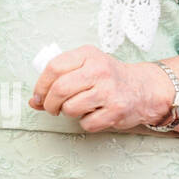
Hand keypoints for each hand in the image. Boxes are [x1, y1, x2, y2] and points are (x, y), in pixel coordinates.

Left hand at [29, 45, 172, 132]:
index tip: (38, 96)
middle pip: (60, 89)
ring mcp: (109, 90)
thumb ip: (58, 80)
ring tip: (75, 108)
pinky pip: (87, 123)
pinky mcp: (117, 110)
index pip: (53, 67)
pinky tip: (93, 114)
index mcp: (87, 55)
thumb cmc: (108, 77)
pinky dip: (84, 122)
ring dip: (67, 112)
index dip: (40, 85)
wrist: (145, 88)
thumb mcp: (84, 67)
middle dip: (49, 103)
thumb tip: (33, 101)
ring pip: (70, 108)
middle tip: (51, 108)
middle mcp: (99, 70)